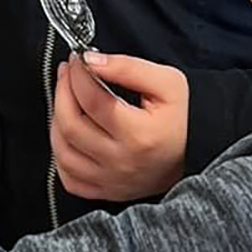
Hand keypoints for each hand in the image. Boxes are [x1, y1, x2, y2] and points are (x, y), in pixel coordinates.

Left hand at [51, 53, 189, 201]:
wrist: (194, 154)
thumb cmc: (181, 120)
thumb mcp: (168, 83)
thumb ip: (129, 67)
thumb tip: (92, 61)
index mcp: (139, 135)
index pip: (92, 100)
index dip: (78, 75)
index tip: (78, 60)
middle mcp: (120, 161)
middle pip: (71, 124)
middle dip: (62, 91)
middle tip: (68, 73)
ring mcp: (109, 180)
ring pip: (62, 150)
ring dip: (57, 119)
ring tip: (67, 99)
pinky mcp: (104, 191)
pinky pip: (67, 176)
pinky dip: (61, 152)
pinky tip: (69, 133)